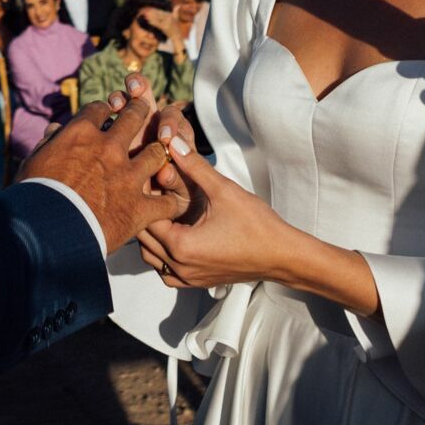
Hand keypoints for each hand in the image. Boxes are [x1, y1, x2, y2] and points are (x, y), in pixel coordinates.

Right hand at [19, 74, 186, 249]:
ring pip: (157, 152)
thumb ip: (50, 142)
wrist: (47, 231)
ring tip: (163, 153)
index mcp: (81, 134)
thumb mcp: (34, 161)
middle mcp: (109, 148)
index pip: (99, 109)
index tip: (108, 112)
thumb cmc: (35, 196)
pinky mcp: (139, 207)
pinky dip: (170, 202)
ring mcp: (128, 176)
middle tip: (143, 110)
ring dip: (160, 152)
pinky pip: (166, 202)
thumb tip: (56, 129)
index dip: (105, 109)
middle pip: (134, 117)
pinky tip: (170, 202)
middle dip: (139, 111)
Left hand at [139, 135, 293, 289]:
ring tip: (160, 210)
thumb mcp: (223, 190)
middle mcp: (179, 267)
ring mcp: (187, 278)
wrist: (281, 255)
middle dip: (144, 213)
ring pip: (151, 257)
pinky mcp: (197, 281)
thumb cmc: (257, 227)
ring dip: (150, 235)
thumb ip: (194, 165)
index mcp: (181, 246)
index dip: (143, 195)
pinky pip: (166, 270)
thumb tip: (174, 144)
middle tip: (150, 190)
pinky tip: (172, 235)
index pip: (145, 218)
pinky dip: (162, 253)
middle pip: (143, 238)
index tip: (145, 178)